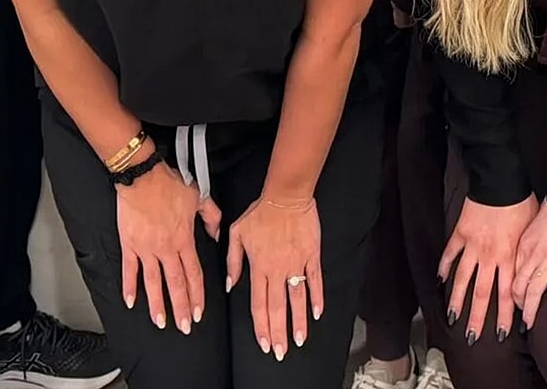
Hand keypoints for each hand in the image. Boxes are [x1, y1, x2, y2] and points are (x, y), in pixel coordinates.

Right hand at [116, 163, 220, 333]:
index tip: (199, 312)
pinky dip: (129, 287)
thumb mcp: (199, 196)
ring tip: (161, 322)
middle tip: (183, 326)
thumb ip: (212, 216)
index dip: (197, 295)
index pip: (194, 274)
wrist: (142, 175)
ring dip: (158, 304)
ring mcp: (147, 248)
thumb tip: (215, 232)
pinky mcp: (129, 244)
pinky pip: (130, 270)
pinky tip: (130, 302)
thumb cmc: (169, 183)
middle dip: (181, 307)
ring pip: (153, 283)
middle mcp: (166, 248)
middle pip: (176, 284)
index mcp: (184, 239)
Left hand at [226, 195, 321, 359]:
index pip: (258, 304)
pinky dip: (317, 298)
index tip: (264, 342)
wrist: (286, 195)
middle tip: (280, 351)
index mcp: (258, 266)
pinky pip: (315, 280)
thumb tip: (229, 284)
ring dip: (298, 322)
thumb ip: (232, 261)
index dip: (261, 325)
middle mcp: (277, 269)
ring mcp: (296, 264)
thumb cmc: (261, 212)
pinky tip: (317, 313)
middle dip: (278, 332)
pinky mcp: (312, 255)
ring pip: (297, 299)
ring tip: (298, 340)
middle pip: (278, 307)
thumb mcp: (237, 233)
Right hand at [438, 195, 536, 344]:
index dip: (505, 316)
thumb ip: (525, 255)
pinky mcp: (460, 233)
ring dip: (458, 301)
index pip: (507, 294)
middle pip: (482, 294)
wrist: (501, 181)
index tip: (504, 334)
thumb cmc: (522, 203)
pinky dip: (443, 268)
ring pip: (463, 279)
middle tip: (473, 338)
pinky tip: (439, 282)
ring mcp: (472, 246)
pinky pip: (450, 255)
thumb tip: (526, 274)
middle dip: (478, 318)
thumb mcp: (531, 233)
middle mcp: (490, 256)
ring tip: (453, 319)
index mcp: (510, 257)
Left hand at [511, 203, 546, 331]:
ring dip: (530, 311)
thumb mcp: (532, 221)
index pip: (509, 274)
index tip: (510, 300)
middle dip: (515, 306)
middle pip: (517, 286)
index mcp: (521, 245)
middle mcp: (530, 256)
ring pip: (534, 292)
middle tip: (515, 319)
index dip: (508, 290)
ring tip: (529, 326)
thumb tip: (527, 242)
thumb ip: (528, 236)